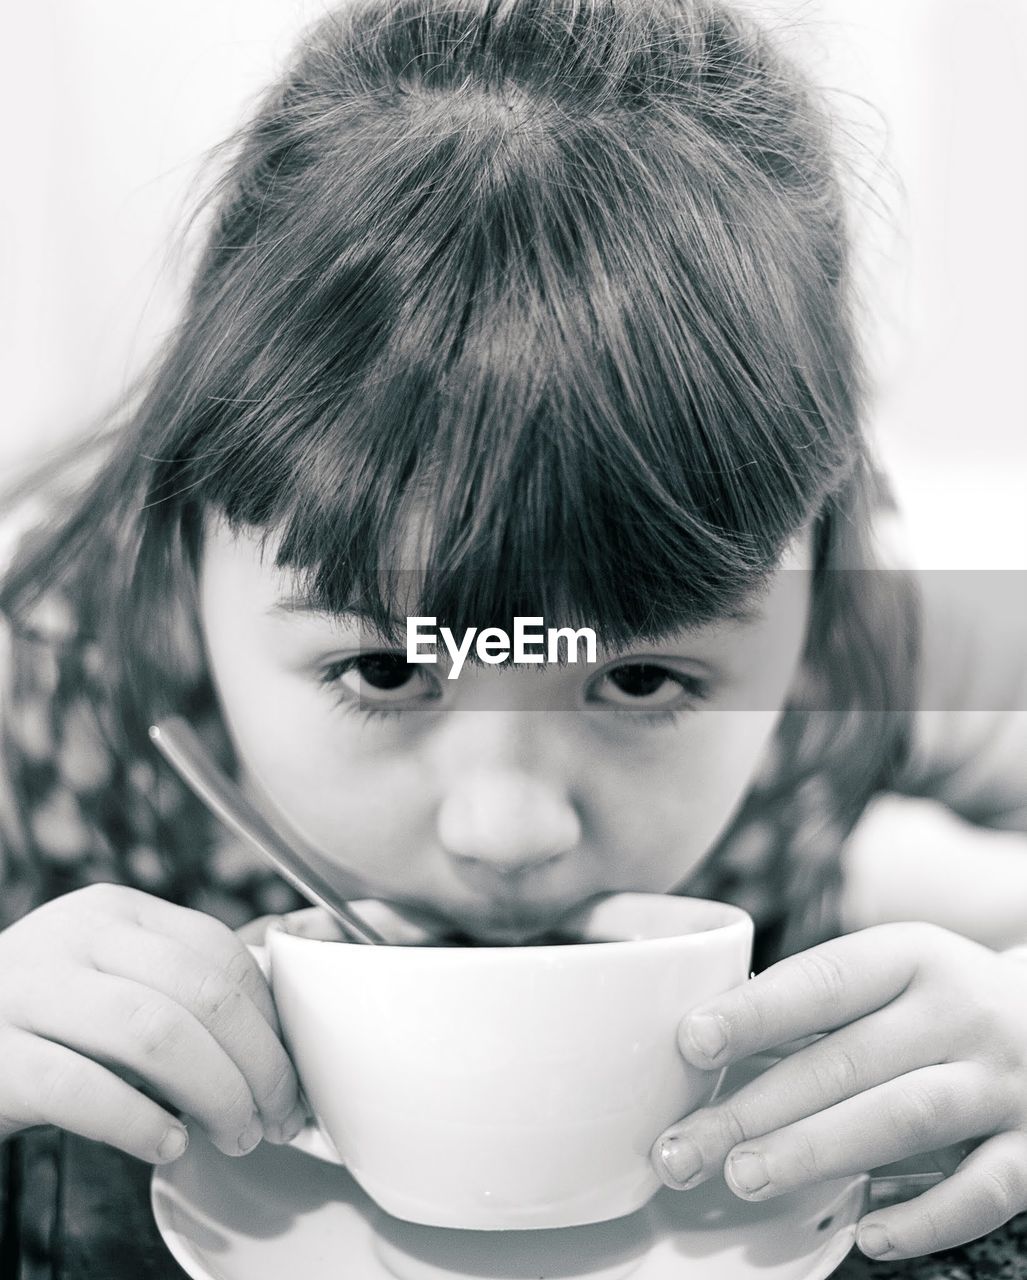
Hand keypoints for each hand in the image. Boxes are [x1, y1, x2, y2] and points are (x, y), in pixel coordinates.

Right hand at [0, 884, 305, 1162]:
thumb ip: (186, 982)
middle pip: (200, 993)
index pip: (219, 951)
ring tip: (235, 1136)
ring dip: (215, 1094)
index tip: (291, 1074)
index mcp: (115, 913)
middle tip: (276, 1117)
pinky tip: (168, 1145)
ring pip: (154, 1033)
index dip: (270, 1018)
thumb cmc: (47, 1025)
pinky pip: (83, 1089)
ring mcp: (27, 991)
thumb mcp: (113, 982)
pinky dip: (141, 1123)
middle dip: (257, 1063)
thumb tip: (291, 984)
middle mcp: (73, 937)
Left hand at [651, 923, 1026, 1259]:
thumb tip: (706, 1045)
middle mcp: (961, 1012)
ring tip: (743, 1177)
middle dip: (756, 1109)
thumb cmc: (945, 1003)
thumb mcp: (896, 976)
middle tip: (684, 1147)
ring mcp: (1005, 1082)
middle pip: (846, 1061)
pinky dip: (924, 1219)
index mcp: (913, 957)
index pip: (824, 982)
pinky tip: (866, 1235)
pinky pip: (982, 1191)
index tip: (691, 1042)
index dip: (754, 1012)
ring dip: (817, 1151)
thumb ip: (821, 1008)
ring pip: (904, 1118)